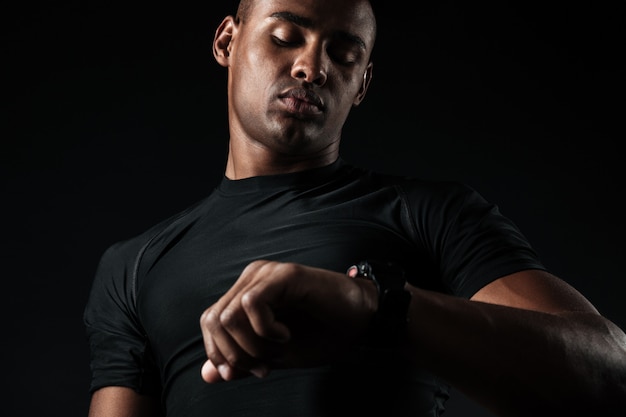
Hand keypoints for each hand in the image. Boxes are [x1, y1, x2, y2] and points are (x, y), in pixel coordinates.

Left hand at [199, 260, 376, 381]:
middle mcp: (251, 278)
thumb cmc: (321, 335)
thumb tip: (207, 374)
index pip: (209, 322)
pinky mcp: (284, 274)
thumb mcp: (274, 356)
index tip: (254, 371)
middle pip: (212, 319)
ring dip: (252, 345)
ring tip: (279, 348)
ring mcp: (266, 274)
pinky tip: (286, 335)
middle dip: (235, 354)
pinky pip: (251, 303)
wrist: (360, 322)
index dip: (221, 354)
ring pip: (228, 314)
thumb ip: (241, 361)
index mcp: (245, 294)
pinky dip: (265, 329)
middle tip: (265, 366)